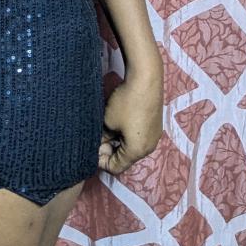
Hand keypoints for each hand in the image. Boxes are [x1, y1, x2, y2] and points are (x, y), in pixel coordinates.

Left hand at [98, 59, 163, 176]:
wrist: (146, 79)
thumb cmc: (126, 102)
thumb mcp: (108, 121)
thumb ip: (101, 137)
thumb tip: (98, 144)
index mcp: (137, 151)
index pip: (116, 167)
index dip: (101, 161)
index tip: (90, 149)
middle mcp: (149, 148)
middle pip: (125, 158)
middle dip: (109, 151)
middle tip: (95, 138)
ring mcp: (154, 136)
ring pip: (131, 147)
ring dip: (117, 142)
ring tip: (104, 129)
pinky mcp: (155, 125)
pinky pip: (138, 137)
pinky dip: (126, 135)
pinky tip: (117, 122)